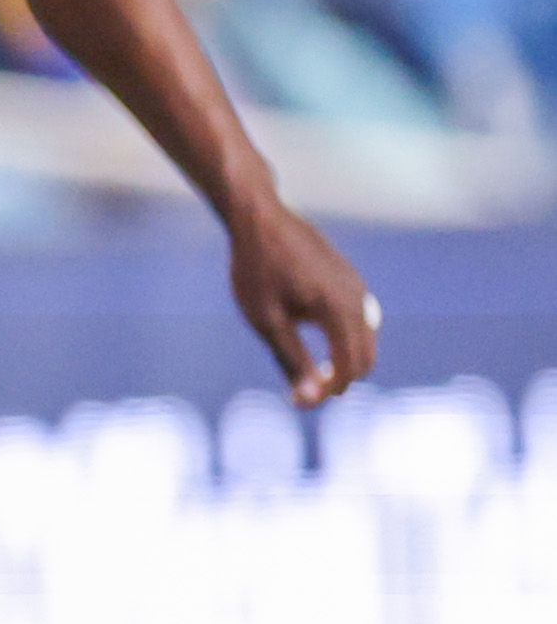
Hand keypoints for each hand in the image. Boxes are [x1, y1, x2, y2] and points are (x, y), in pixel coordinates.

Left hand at [228, 192, 376, 406]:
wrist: (259, 220)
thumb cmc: (257, 270)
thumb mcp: (267, 322)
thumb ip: (292, 361)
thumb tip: (309, 401)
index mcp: (339, 309)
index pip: (350, 365)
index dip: (330, 390)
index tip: (301, 402)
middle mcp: (357, 297)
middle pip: (365, 355)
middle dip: (341, 379)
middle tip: (306, 393)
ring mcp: (356, 286)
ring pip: (364, 337)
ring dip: (344, 359)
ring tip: (310, 373)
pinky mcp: (349, 279)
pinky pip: (357, 318)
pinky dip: (344, 338)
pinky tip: (318, 344)